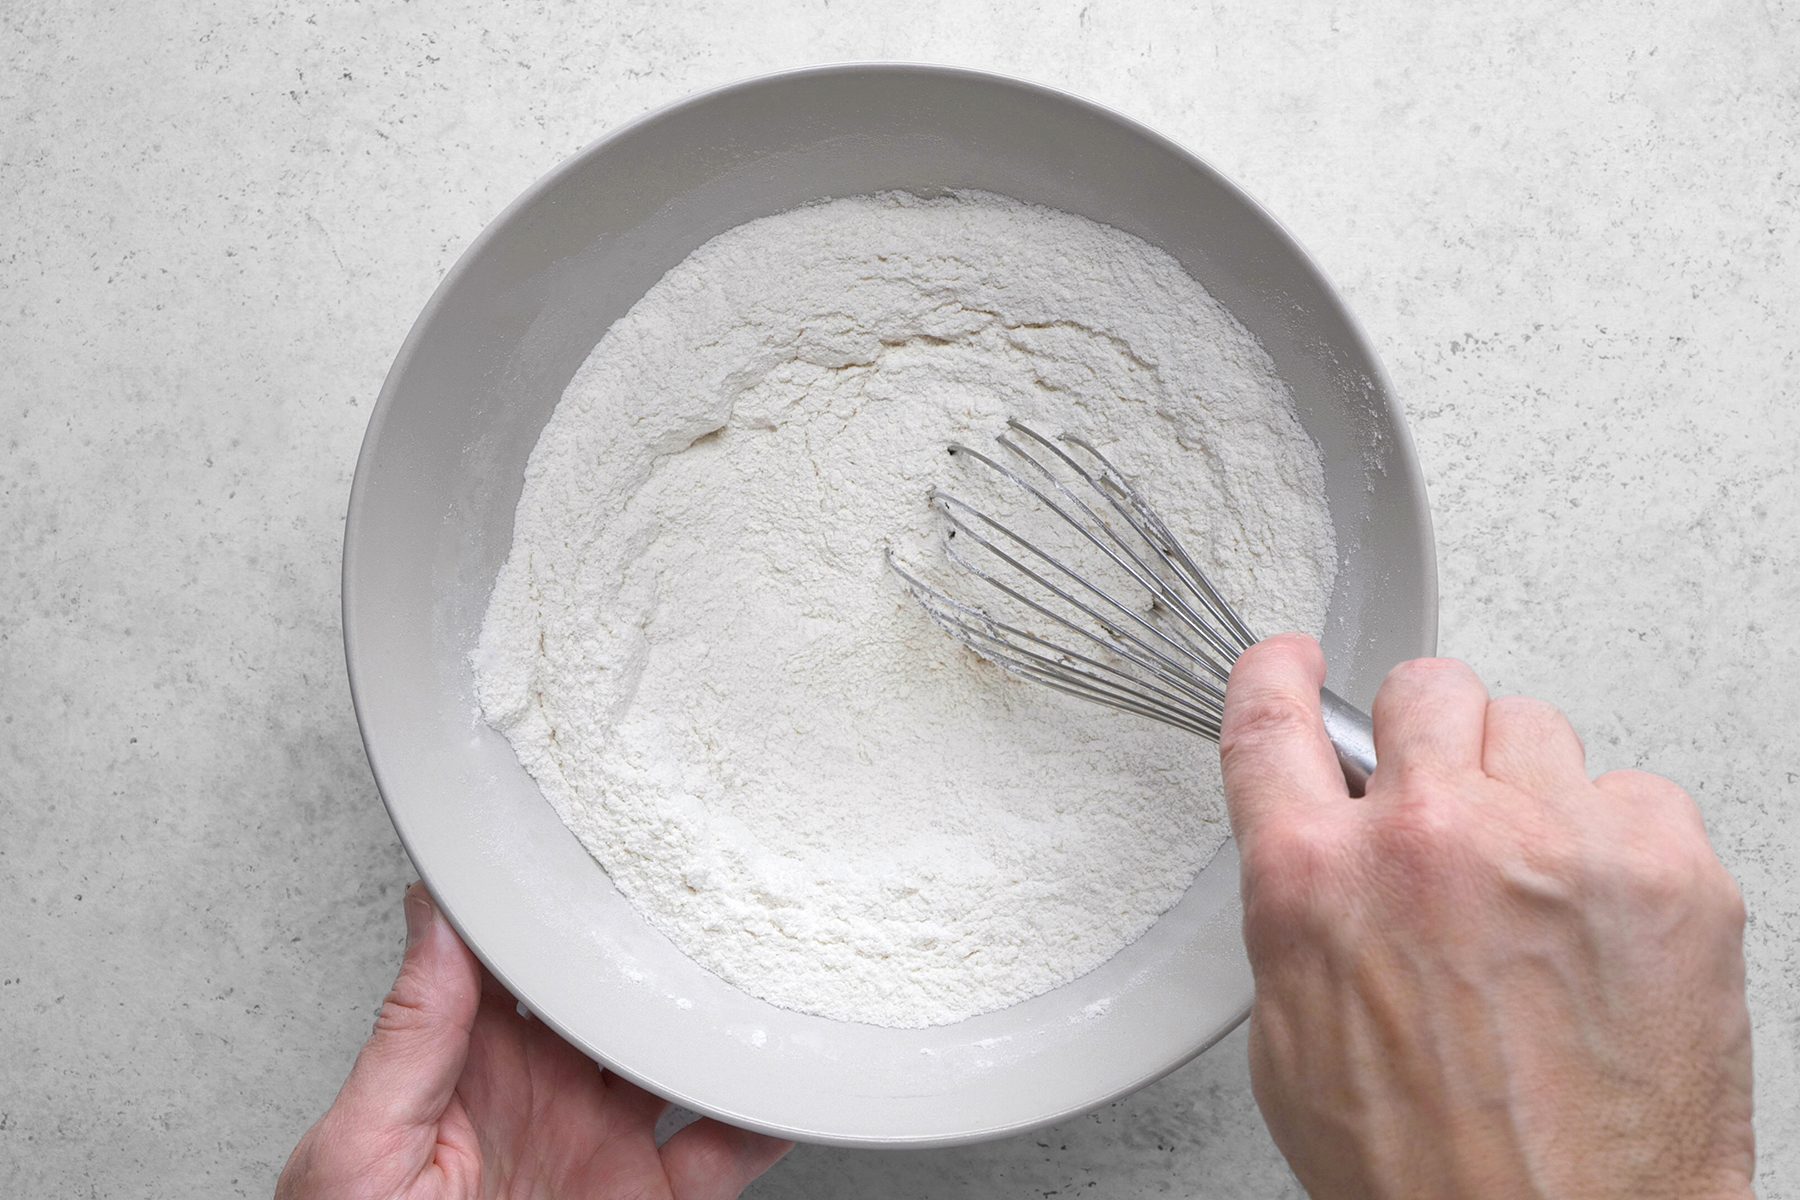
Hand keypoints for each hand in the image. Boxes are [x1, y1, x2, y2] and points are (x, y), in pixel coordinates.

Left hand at [277, 884, 791, 1199]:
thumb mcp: (357, 1154)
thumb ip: (407, 1040)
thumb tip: (430, 920)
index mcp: (470, 1062)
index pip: (519, 954)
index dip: (555, 895)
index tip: (594, 835)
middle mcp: (548, 1090)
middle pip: (618, 990)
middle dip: (661, 937)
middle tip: (707, 879)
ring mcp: (605, 1144)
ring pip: (683, 1056)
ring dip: (724, 1015)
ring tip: (763, 963)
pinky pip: (727, 1151)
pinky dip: (768, 1115)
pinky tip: (787, 1080)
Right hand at [1218, 635, 1753, 1199]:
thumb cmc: (1431, 1173)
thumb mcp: (1294, 1039)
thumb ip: (1303, 912)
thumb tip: (1323, 851)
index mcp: (1316, 881)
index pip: (1275, 720)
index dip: (1279, 677)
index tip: (1293, 664)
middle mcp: (1431, 841)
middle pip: (1425, 688)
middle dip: (1426, 738)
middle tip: (1442, 804)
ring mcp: (1555, 843)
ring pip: (1532, 726)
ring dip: (1522, 788)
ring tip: (1532, 885)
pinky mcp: (1667, 869)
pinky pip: (1634, 790)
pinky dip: (1615, 839)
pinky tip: (1599, 918)